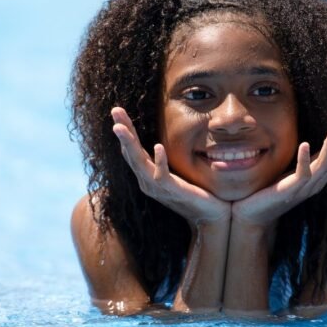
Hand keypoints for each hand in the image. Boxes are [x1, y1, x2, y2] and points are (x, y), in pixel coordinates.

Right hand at [111, 107, 229, 224]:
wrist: (211, 217)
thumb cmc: (195, 194)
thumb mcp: (175, 174)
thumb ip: (164, 162)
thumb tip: (159, 143)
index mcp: (147, 175)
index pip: (132, 149)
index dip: (125, 130)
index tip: (118, 112)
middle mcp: (147, 181)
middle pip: (130, 152)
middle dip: (123, 130)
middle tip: (115, 110)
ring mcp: (157, 187)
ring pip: (139, 162)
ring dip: (129, 143)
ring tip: (120, 127)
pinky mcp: (171, 191)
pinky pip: (161, 175)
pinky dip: (159, 160)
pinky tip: (158, 146)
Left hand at [231, 116, 326, 225]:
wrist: (254, 215)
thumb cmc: (273, 192)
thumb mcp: (295, 173)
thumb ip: (308, 162)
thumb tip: (314, 145)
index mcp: (319, 178)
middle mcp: (317, 183)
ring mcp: (304, 188)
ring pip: (324, 164)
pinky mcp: (289, 191)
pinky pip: (301, 174)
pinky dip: (304, 159)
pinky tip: (305, 144)